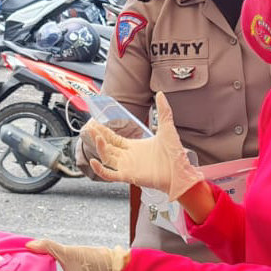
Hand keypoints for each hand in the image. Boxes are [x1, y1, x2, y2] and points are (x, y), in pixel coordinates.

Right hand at [84, 92, 203, 200]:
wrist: (181, 172)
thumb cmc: (175, 154)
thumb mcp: (167, 128)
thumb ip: (163, 111)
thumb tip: (161, 94)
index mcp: (134, 147)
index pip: (113, 138)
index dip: (103, 131)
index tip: (94, 123)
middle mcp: (128, 157)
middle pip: (107, 147)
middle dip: (97, 137)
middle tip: (89, 128)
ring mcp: (127, 167)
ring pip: (106, 158)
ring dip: (100, 148)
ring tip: (97, 137)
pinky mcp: (129, 176)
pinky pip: (110, 175)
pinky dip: (100, 170)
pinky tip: (95, 161)